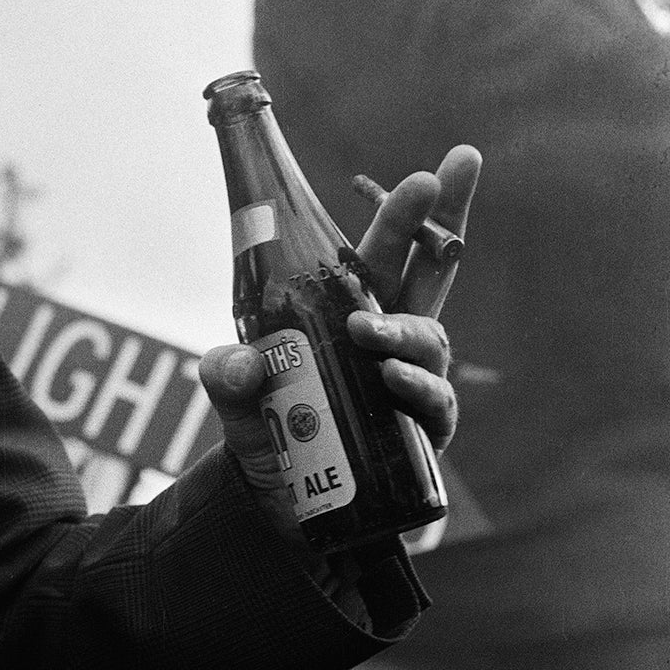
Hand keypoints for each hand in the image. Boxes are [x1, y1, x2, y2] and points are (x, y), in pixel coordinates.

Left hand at [202, 144, 480, 535]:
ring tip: (364, 332)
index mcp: (353, 308)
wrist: (279, 506)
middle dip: (443, 219)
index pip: (390, 250)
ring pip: (429, 338)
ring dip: (401, 329)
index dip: (416, 210)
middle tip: (431, 178)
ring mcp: (411, 383)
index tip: (443, 163)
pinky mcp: (419, 435)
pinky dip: (413, 388)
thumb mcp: (232, 395)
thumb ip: (226, 374)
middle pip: (433, 271)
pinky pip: (431, 405)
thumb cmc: (269, 430)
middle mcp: (392, 337)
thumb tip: (241, 362)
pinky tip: (390, 380)